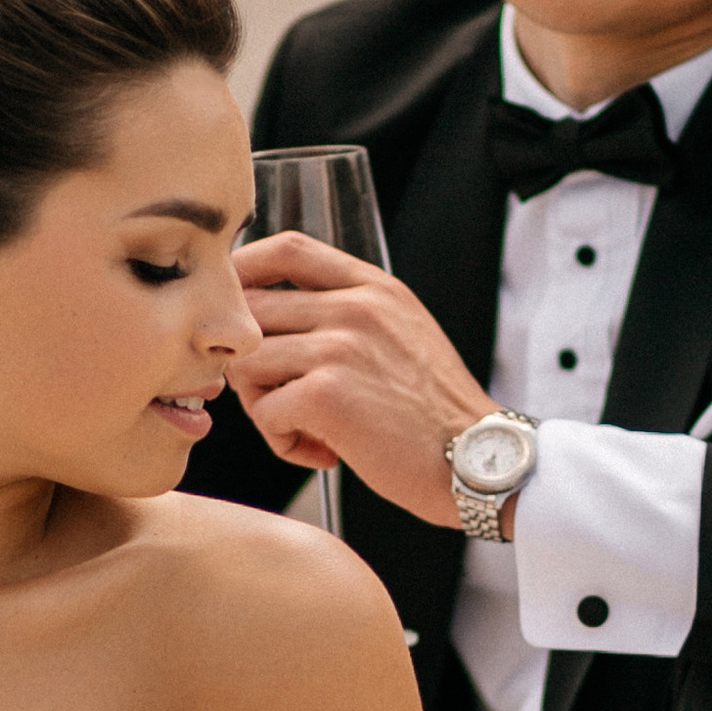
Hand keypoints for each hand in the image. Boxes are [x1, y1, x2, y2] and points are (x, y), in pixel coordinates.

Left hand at [228, 233, 492, 526]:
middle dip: (250, 362)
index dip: (244, 271)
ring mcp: (340, 348)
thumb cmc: (435, 413)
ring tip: (302, 430)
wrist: (479, 461)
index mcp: (373, 288)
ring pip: (248, 365)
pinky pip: (265, 412)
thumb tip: (277, 319)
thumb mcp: (404, 334)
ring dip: (262, 406)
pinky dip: (282, 442)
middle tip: (278, 400)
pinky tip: (321, 453)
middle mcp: (356, 308)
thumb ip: (351, 315)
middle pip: (252, 312)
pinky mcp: (328, 395)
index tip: (233, 306)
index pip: (287, 249)